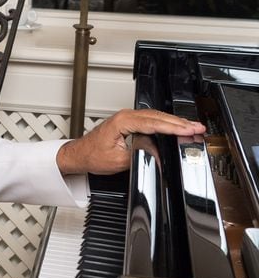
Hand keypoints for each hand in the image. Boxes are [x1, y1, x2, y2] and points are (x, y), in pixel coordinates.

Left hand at [56, 108, 205, 175]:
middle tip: (198, 127)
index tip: (188, 130)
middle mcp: (126, 116)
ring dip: (175, 122)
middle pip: (158, 117)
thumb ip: (139, 156)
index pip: (155, 123)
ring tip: (192, 127)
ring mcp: (127, 118)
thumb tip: (155, 155)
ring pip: (156, 117)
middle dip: (180, 123)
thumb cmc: (92, 156)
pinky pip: (151, 120)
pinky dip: (165, 123)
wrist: (79, 155)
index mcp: (123, 121)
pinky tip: (176, 127)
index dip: (174, 127)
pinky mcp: (129, 122)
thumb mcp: (118, 161)